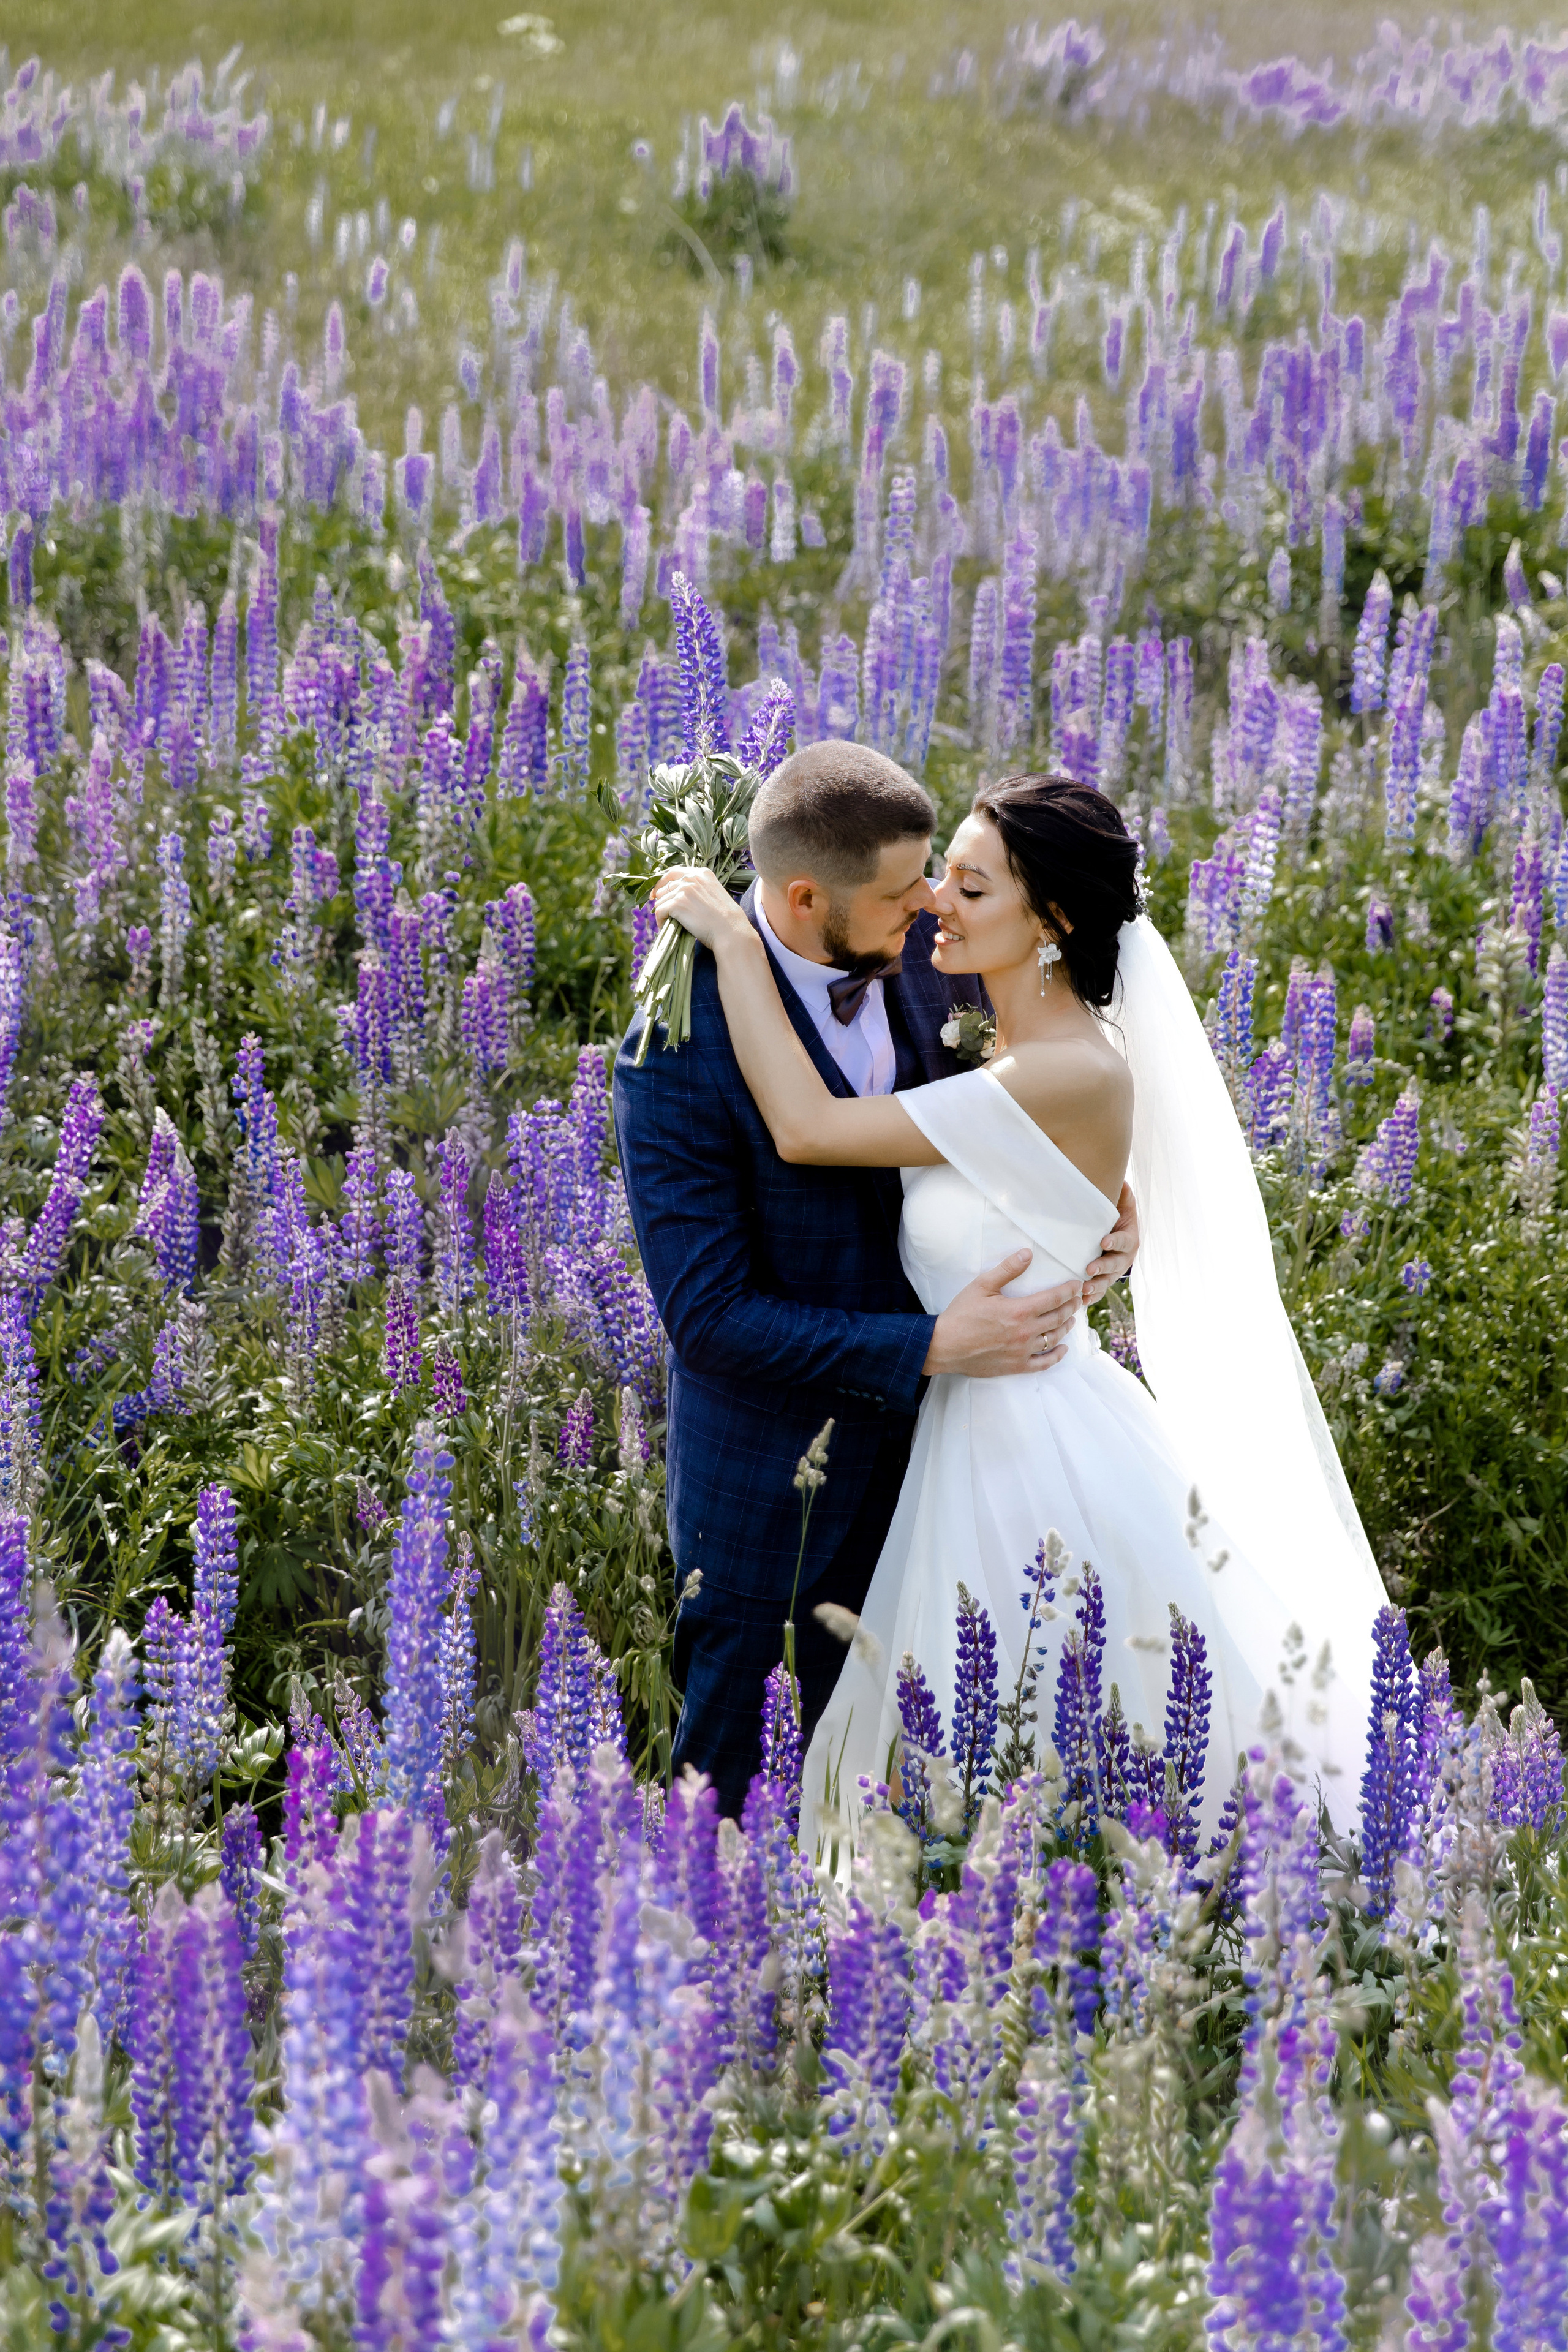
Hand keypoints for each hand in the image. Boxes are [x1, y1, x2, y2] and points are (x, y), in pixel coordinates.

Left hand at [652, 866, 753, 952]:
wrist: (730, 931)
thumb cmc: (725, 919)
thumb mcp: (713, 894)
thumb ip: (697, 889)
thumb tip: (675, 894)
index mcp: (701, 873)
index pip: (673, 872)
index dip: (662, 883)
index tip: (657, 893)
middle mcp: (691, 877)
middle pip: (664, 887)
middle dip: (661, 899)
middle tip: (661, 912)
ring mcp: (684, 889)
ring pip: (660, 900)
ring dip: (663, 913)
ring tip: (669, 924)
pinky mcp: (677, 903)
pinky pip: (659, 911)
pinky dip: (660, 921)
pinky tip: (666, 927)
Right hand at [922, 1254, 1080, 1378]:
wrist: (944, 1346)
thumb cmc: (961, 1314)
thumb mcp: (981, 1285)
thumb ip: (1007, 1269)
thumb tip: (1027, 1253)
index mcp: (1019, 1311)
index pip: (1054, 1298)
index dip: (1069, 1291)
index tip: (1077, 1285)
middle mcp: (1025, 1332)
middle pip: (1058, 1318)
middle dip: (1071, 1307)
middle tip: (1078, 1300)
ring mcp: (1022, 1351)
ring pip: (1054, 1338)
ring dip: (1066, 1327)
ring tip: (1071, 1319)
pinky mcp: (1017, 1366)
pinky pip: (1044, 1363)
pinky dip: (1057, 1356)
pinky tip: (1063, 1349)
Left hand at [1082, 1180, 1139, 1304]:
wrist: (1115, 1234)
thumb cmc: (1116, 1217)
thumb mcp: (1122, 1204)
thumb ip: (1122, 1194)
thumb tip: (1120, 1180)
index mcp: (1129, 1239)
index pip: (1123, 1241)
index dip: (1115, 1242)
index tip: (1104, 1242)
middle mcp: (1123, 1258)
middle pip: (1115, 1265)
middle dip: (1103, 1268)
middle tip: (1090, 1270)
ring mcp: (1114, 1272)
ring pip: (1106, 1281)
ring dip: (1096, 1286)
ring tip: (1084, 1289)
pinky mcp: (1104, 1281)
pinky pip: (1099, 1292)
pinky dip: (1091, 1297)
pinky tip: (1081, 1301)